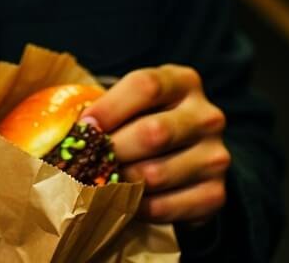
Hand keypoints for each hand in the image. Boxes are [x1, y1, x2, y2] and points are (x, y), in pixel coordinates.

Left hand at [79, 65, 230, 224]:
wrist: (188, 152)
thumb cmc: (145, 117)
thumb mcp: (133, 100)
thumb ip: (109, 108)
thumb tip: (71, 133)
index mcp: (183, 81)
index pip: (146, 86)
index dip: (109, 107)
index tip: (84, 126)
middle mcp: (207, 116)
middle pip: (153, 133)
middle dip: (112, 149)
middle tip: (88, 160)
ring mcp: (216, 156)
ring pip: (157, 173)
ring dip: (121, 181)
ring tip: (101, 180)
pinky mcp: (216, 194)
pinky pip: (167, 207)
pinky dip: (137, 206)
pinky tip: (122, 199)